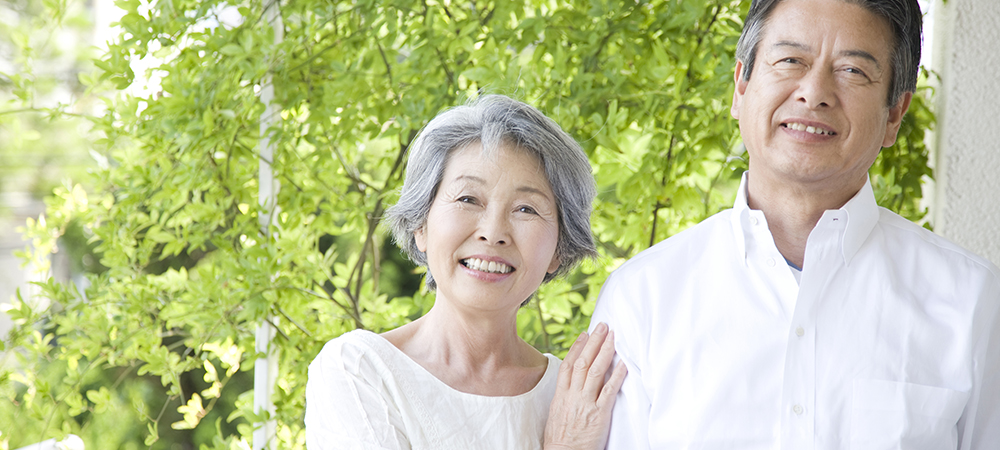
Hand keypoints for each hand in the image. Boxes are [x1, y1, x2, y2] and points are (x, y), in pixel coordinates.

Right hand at [543, 322, 626, 449]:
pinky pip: (609, 390)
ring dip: (605, 351)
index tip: (584, 334)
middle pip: (583, 362)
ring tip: (613, 336)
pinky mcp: (599, 414)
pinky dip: (617, 375)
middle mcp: (572, 395)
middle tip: (602, 326)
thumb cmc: (560, 439)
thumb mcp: (556, 414)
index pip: (568, 364)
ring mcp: (585, 403)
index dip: (577, 347)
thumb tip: (570, 385)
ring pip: (595, 371)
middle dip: (593, 342)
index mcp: (561, 395)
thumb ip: (564, 397)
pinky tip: (623, 363)